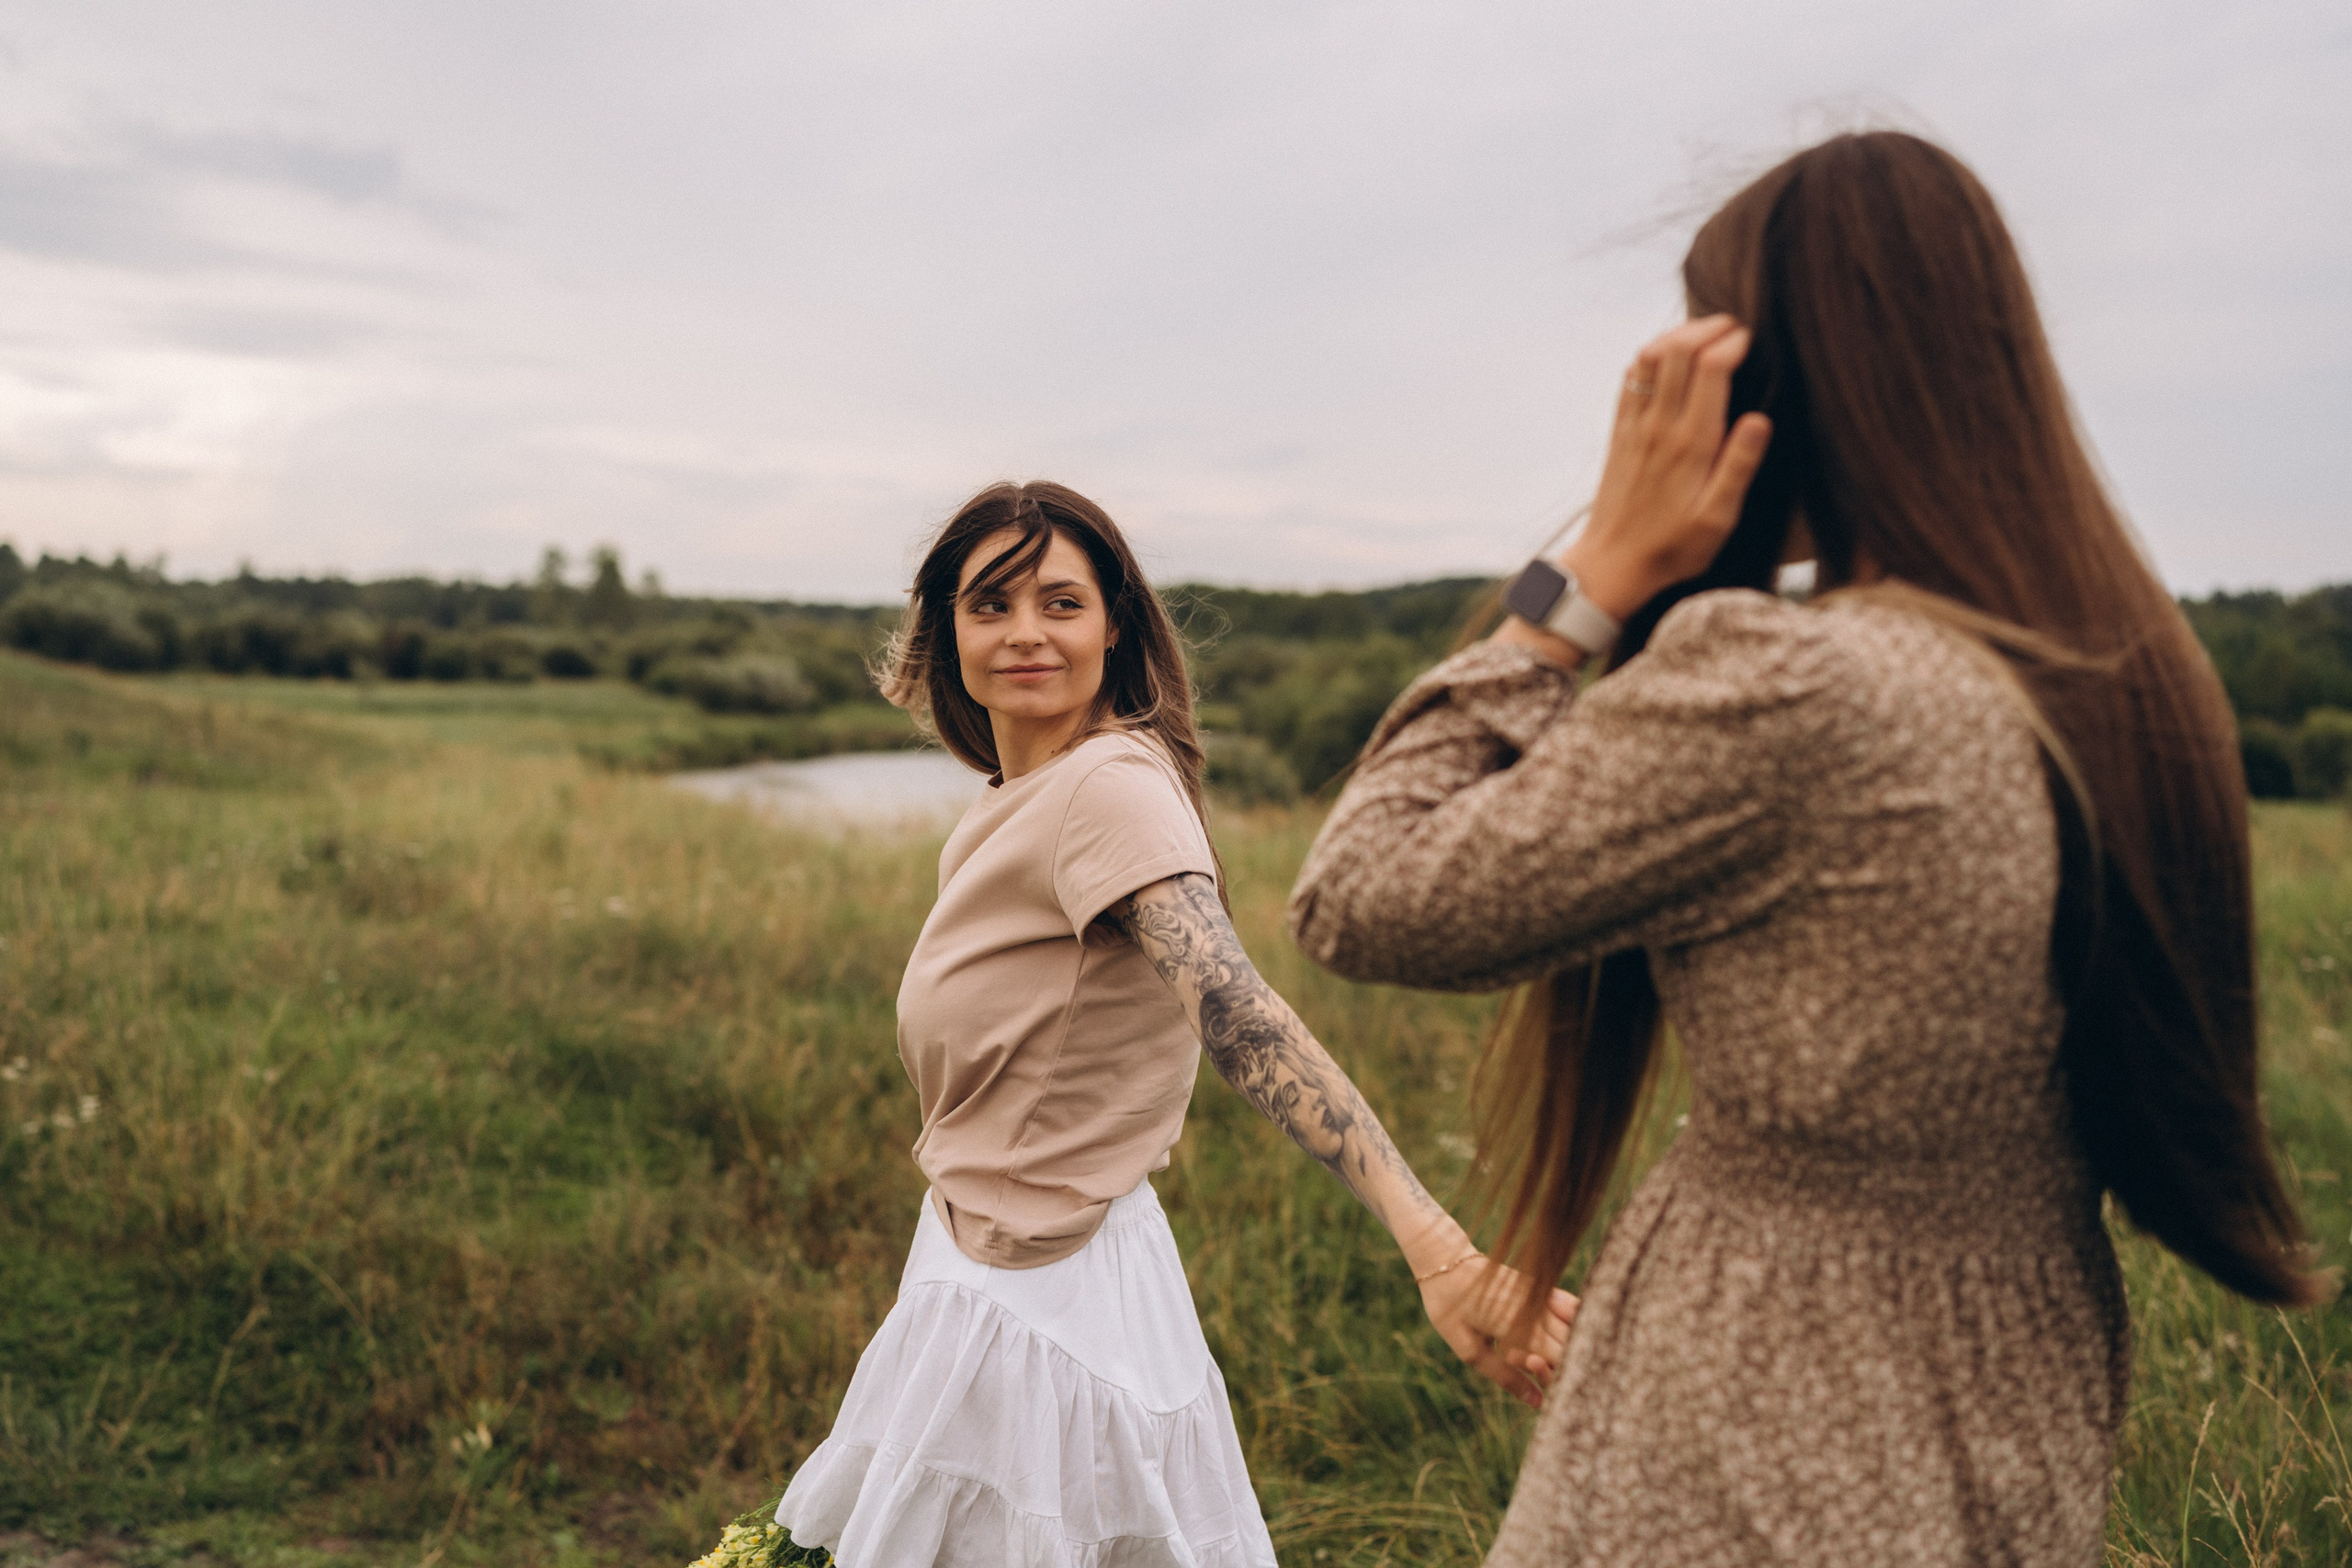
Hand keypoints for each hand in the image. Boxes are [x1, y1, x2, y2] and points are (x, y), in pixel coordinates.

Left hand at [1419, 1253, 1578, 1409]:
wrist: (1446, 1261)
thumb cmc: (1451, 1308)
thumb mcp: (1470, 1350)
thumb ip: (1507, 1377)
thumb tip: (1540, 1403)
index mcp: (1518, 1326)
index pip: (1562, 1358)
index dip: (1559, 1376)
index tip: (1540, 1378)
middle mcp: (1537, 1310)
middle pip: (1573, 1345)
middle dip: (1562, 1365)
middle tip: (1524, 1362)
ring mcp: (1543, 1296)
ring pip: (1577, 1328)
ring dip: (1567, 1346)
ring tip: (1529, 1349)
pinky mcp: (1543, 1288)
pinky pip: (1571, 1310)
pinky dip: (1569, 1325)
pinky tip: (1544, 1332)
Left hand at [1561, 314, 1773, 620]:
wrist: (1613, 564)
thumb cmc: (1673, 547)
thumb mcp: (1718, 518)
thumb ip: (1738, 466)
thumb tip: (1758, 419)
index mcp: (1691, 444)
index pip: (1710, 369)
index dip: (1731, 343)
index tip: (1749, 340)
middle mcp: (1659, 427)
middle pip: (1678, 351)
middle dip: (1707, 327)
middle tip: (1732, 326)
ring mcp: (1634, 426)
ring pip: (1650, 358)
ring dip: (1676, 336)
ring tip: (1703, 333)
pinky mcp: (1619, 433)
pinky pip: (1630, 380)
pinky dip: (1649, 357)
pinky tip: (1666, 356)